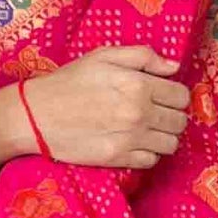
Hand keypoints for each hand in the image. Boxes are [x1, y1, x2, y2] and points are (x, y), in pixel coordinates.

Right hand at [18, 45, 189, 170]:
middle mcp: (139, 113)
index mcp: (138, 85)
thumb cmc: (69, 82)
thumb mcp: (103, 56)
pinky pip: (151, 160)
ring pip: (171, 144)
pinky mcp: (119, 158)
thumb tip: (174, 67)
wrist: (37, 115)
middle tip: (156, 113)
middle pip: (180, 122)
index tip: (164, 96)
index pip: (181, 96)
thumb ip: (142, 56)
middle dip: (172, 116)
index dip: (175, 95)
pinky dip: (148, 153)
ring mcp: (130, 139)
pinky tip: (135, 142)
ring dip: (164, 136)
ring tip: (148, 129)